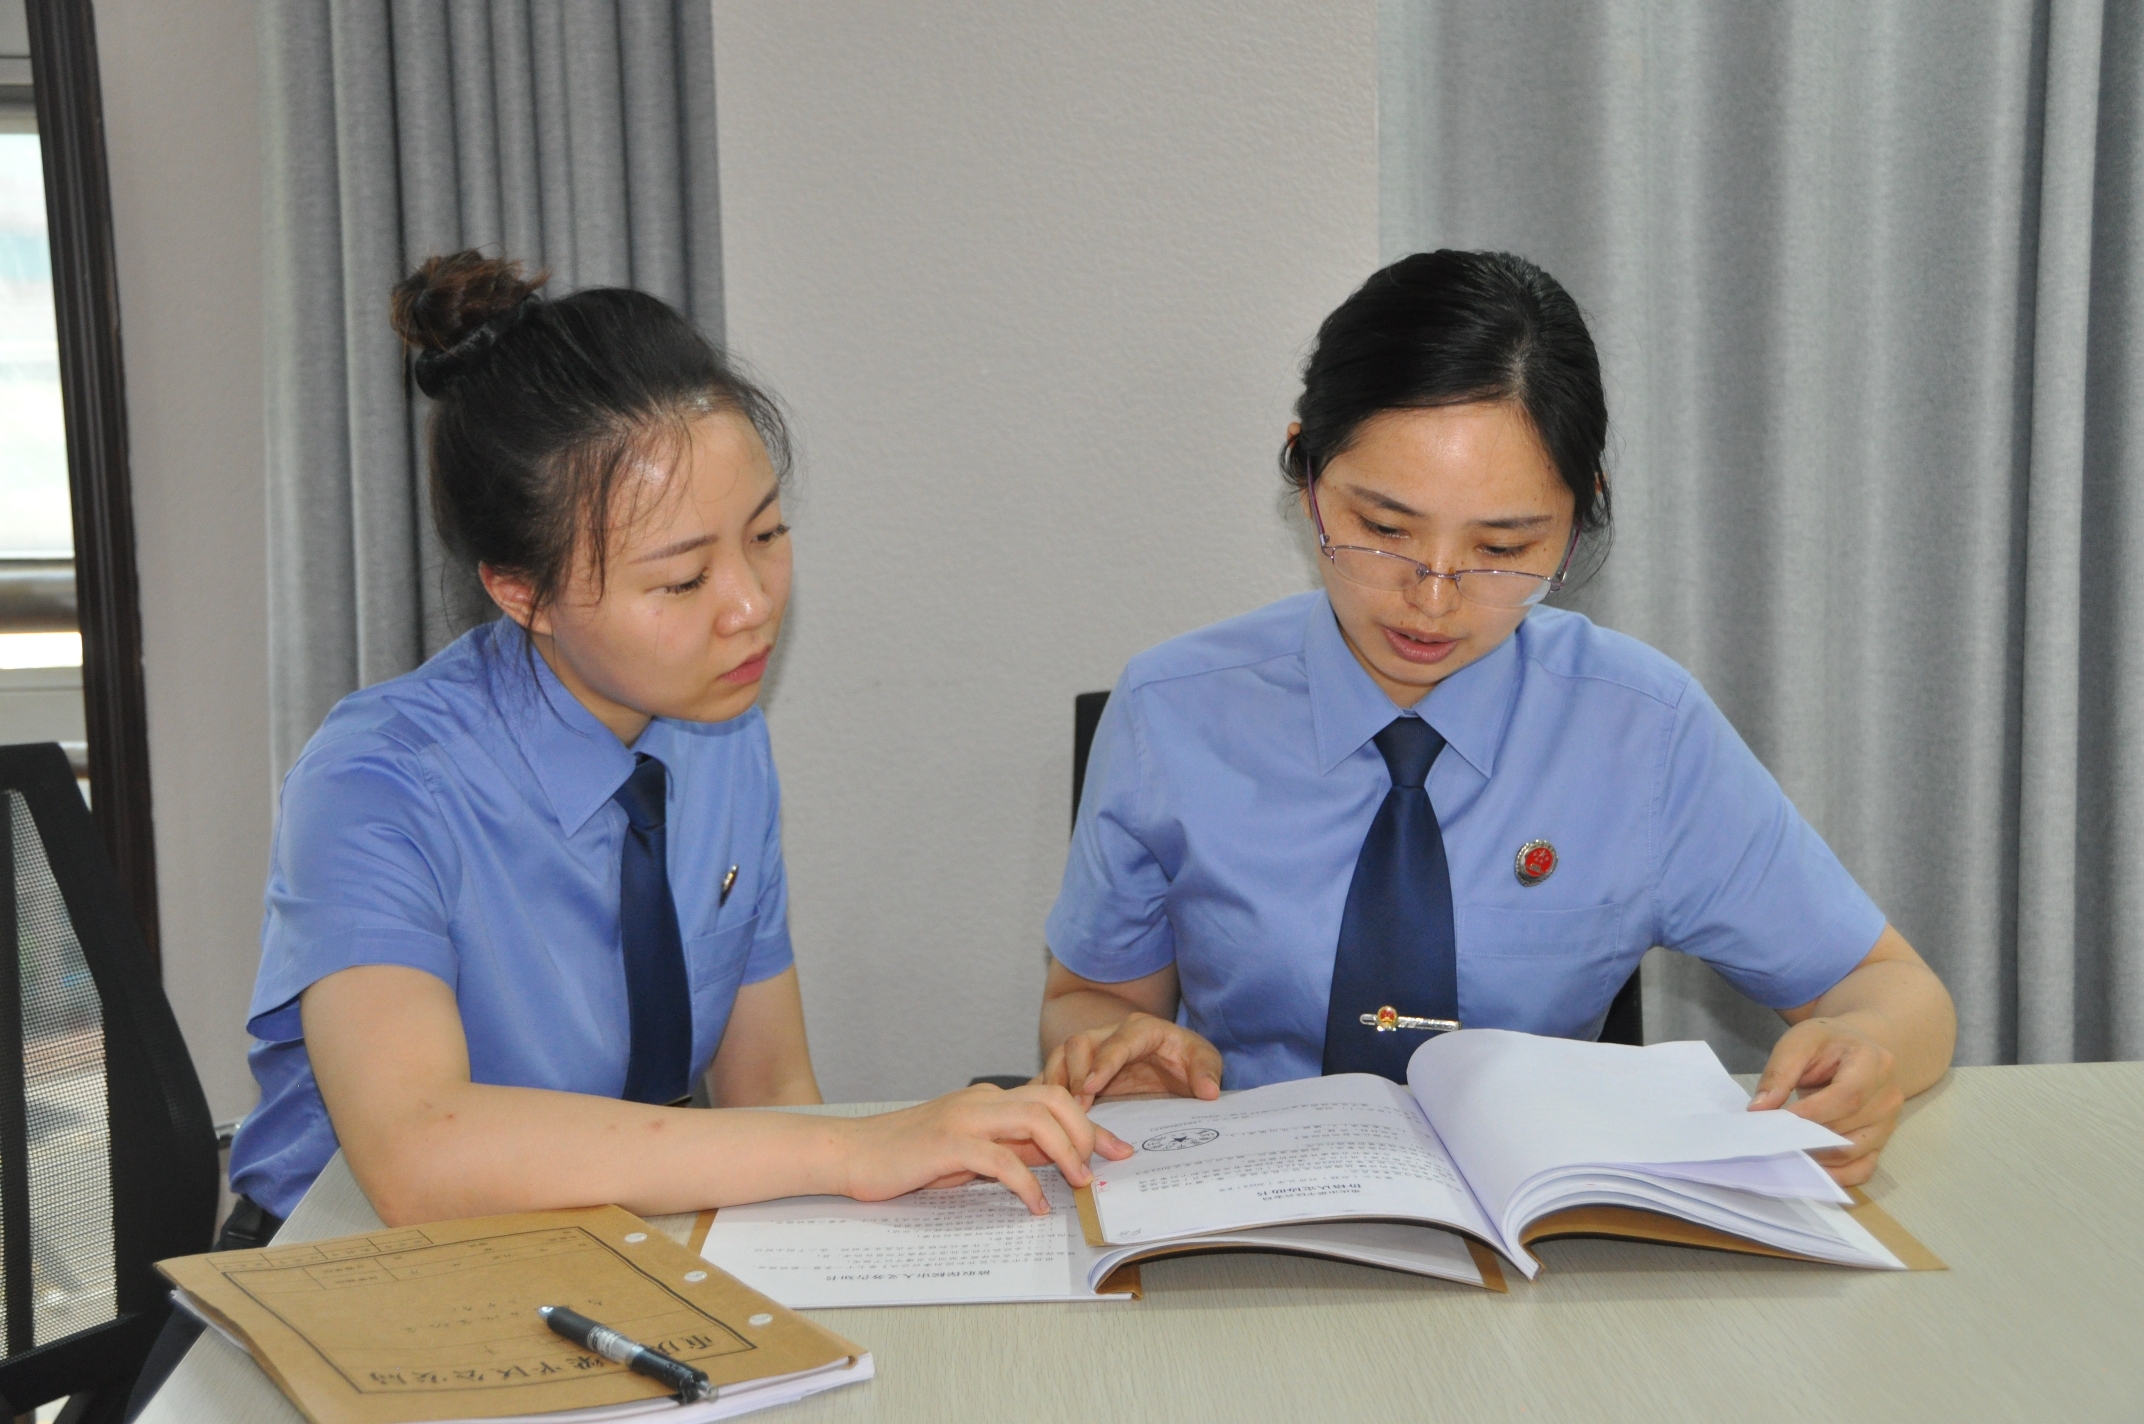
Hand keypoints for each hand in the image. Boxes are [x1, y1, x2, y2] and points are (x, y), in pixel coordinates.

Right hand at [835, 1083, 1132, 1215]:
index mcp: (988, 1099)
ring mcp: (964, 1118)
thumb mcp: (966, 1149)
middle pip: (1053, 1100)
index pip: (1052, 1099)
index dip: (1090, 1124)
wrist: (852, 1152)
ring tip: (1077, 1182)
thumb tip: (1054, 1157)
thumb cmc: (908, 1156)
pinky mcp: (947, 1145)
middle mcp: (981, 1101)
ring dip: (1065, 1151)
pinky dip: (1026, 1183)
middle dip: (1087, 1132)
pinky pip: (1000, 1159)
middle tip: (1101, 1167)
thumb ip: (1007, 1146)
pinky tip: (1035, 1204)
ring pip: (1034, 1119)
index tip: (1117, 1150)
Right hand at [1040, 1012, 1223, 1108]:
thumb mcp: (1205, 1061)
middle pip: (1080, 1042)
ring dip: (1056, 1081)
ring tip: (1056, 1111)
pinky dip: (1046, 1089)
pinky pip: (1056, 1072)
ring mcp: (1093, 1050)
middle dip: (1073, 1073)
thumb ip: (1207, 1072)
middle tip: (1075, 1106)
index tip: (1090, 1088)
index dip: (1102, 1064)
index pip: (1119, 1042)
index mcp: (1143, 1030)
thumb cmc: (1188, 1059)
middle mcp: (1112, 1034)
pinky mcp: (1082, 1067)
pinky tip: (1039, 1110)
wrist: (1177, 1062)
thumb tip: (1208, 1091)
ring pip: (1062, 1055)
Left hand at [1748, 1016, 1904, 1186]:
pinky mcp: (1881, 1141)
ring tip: (1785, 1152)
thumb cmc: (1826, 1042)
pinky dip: (1837, 1175)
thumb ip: (1779, 1073)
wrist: (1853, 1048)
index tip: (1778, 1121)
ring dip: (1817, 1157)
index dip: (1812, 1114)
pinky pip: (1863, 1168)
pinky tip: (1810, 1169)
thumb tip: (1759, 1110)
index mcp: (1873, 1062)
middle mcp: (1889, 1095)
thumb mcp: (1799, 1042)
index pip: (1846, 1096)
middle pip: (1847, 1128)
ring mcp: (1888, 1122)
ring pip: (1852, 1153)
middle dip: (1807, 1137)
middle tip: (1772, 1141)